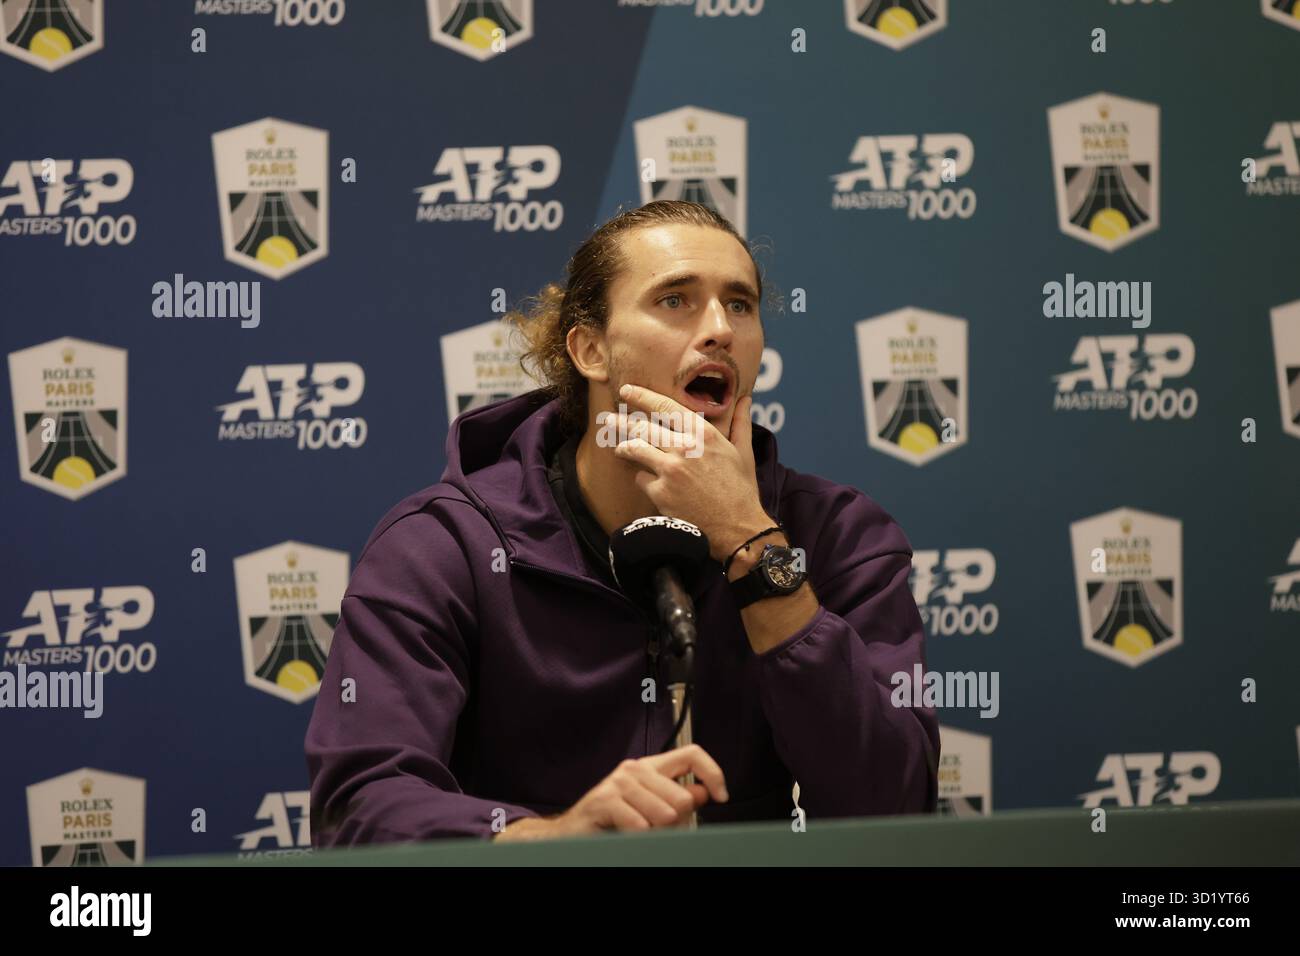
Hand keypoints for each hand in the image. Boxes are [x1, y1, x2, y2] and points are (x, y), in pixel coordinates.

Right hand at [493, 744, 728, 841]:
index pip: (692, 754)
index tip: (721, 796)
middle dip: (677, 823)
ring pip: (664, 814)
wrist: (571, 834)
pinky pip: (640, 825)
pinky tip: (626, 834)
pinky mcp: (604, 800)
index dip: (713, 773)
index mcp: (650, 768)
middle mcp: (635, 769)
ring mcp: (618, 782)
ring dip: (656, 833)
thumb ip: (677, 798)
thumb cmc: (612, 823)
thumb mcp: (651, 810)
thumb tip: (702, 792)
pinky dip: (638, 837)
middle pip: (682, 796)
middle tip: (656, 830)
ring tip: (638, 832)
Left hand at [614, 384, 772, 562]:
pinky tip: (645, 481)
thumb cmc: (741, 490)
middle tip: (609, 418)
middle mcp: (684, 447)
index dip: (641, 396)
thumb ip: (740, 422)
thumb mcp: (744, 452)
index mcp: (704, 434)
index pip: (665, 406)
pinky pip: (640, 478)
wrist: (738, 529)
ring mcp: (670, 470)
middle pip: (642, 427)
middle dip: (621, 421)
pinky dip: (643, 479)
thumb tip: (744, 398)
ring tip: (618, 447)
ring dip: (623, 447)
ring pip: (634, 449)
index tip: (626, 390)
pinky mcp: (660, 493)